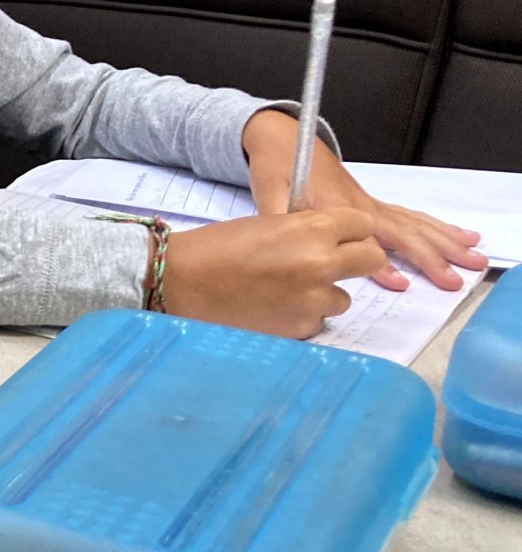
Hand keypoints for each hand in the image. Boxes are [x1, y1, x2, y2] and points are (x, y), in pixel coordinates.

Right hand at [163, 208, 387, 337]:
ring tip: (286, 292)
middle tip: (330, 265)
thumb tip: (330, 244)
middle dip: (355, 261)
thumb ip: (306, 231)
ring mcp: (313, 300)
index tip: (337, 237)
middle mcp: (320, 264)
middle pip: (371, 260)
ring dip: (322, 294)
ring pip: (342, 298)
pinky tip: (271, 309)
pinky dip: (299, 316)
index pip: (361, 225)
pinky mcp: (300, 328)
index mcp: (311, 229)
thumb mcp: (268, 224)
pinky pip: (316, 322)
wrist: (180, 282)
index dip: (348, 230)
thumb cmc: (215, 249)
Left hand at [242, 109, 484, 288]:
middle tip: (453, 278)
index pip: (362, 239)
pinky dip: (435, 227)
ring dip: (444, 241)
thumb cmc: (277, 168)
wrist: (287, 139)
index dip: (379, 264)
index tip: (400, 283)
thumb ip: (279, 223)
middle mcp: (358, 205)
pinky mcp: (372, 203)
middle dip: (430, 255)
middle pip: (401, 232)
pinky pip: (409, 217)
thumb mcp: (267, 196)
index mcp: (332, 206)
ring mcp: (368, 203)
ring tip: (472, 256)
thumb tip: (286, 251)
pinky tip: (457, 237)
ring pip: (412, 224)